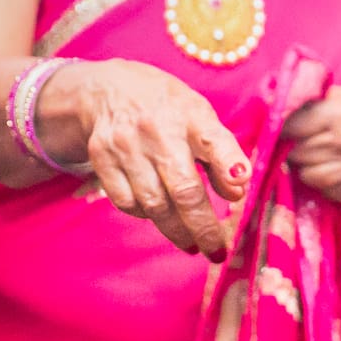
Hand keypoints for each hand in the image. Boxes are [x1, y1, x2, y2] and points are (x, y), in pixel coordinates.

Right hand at [69, 59, 250, 261]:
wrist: (108, 89)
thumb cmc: (168, 111)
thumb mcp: (201, 119)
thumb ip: (222, 154)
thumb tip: (237, 193)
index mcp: (192, 117)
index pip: (214, 141)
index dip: (229, 164)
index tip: (240, 182)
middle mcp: (158, 130)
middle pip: (184, 190)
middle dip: (203, 228)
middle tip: (217, 251)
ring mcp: (126, 145)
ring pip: (154, 205)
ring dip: (177, 231)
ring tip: (192, 243)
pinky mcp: (101, 157)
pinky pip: (127, 202)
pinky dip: (145, 215)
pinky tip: (158, 215)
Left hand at [283, 85, 340, 205]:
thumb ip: (313, 97)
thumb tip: (270, 99)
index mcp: (338, 112)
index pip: (286, 124)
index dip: (281, 126)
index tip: (283, 126)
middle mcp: (340, 142)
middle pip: (291, 149)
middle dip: (292, 146)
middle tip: (305, 140)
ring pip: (302, 170)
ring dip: (306, 165)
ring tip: (323, 155)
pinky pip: (318, 186)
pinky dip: (321, 180)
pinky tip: (335, 170)